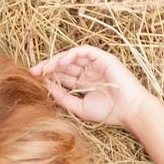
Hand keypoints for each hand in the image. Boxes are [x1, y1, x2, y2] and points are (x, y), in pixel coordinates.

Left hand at [29, 45, 154, 130]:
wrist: (129, 111)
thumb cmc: (108, 112)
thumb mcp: (78, 107)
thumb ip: (62, 97)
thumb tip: (45, 87)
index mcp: (83, 83)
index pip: (61, 75)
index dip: (47, 76)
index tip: (33, 79)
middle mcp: (88, 72)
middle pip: (63, 65)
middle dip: (48, 67)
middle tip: (34, 71)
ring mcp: (95, 64)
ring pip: (71, 56)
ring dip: (57, 60)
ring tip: (45, 68)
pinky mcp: (103, 58)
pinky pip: (84, 51)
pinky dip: (72, 54)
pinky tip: (62, 62)